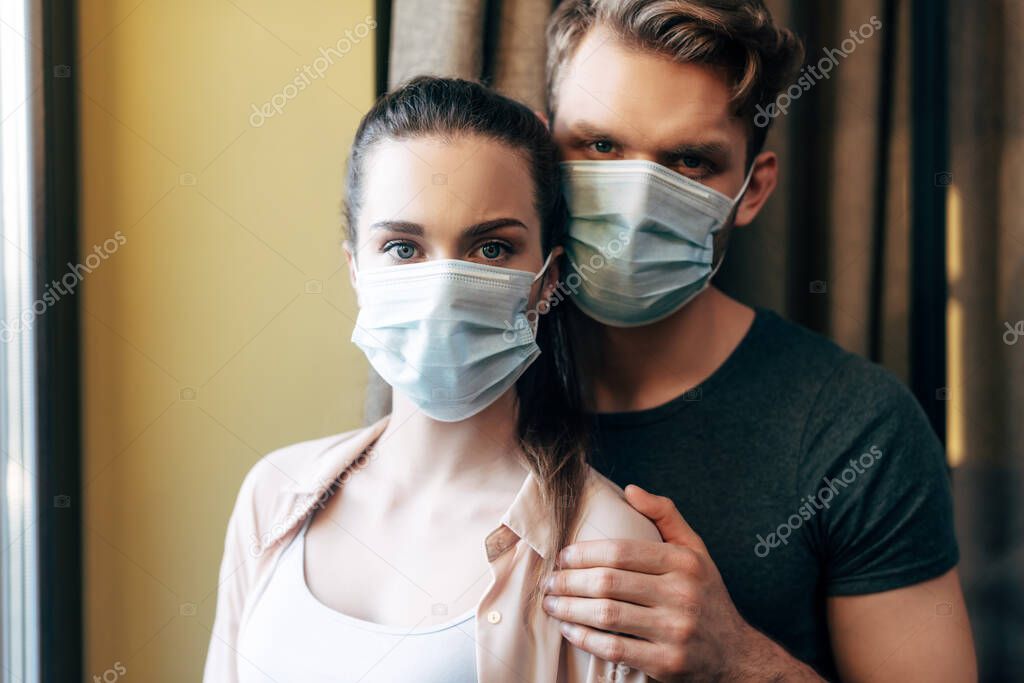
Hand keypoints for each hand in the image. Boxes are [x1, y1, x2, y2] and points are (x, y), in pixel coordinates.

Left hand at [542, 485, 821, 681]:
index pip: (621, 552)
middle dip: (569, 582)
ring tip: (551, 604)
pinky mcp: (667, 663)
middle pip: (608, 583)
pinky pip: (614, 648)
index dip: (583, 553)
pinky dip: (584, 639)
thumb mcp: (696, 550)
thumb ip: (665, 515)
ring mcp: (675, 631)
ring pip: (606, 615)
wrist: (736, 655)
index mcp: (684, 563)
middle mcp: (682, 594)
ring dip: (569, 609)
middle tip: (548, 582)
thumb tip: (630, 490)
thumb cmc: (706, 596)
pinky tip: (569, 630)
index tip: (561, 557)